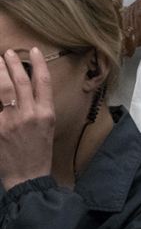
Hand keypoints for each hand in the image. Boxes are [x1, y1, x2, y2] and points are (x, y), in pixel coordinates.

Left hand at [0, 48, 54, 190]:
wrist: (28, 177)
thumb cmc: (39, 151)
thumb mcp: (47, 126)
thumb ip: (38, 106)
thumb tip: (25, 87)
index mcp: (46, 113)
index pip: (43, 81)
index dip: (39, 63)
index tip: (34, 50)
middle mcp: (30, 114)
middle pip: (21, 82)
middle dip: (13, 64)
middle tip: (6, 53)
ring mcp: (11, 122)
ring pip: (4, 90)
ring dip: (0, 73)